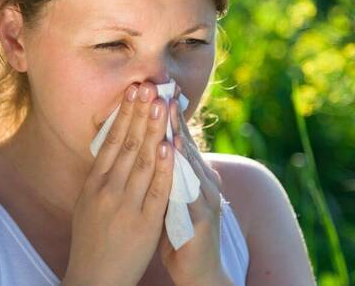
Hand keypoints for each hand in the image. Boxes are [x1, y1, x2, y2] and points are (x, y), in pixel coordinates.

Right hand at [64, 82, 174, 285]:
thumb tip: (110, 149)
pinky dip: (161, 166)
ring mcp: (125, 205)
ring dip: (151, 130)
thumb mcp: (88, 204)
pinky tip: (166, 145)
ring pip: (141, 160)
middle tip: (147, 87)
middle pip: (126, 144)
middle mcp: (107, 190)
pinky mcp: (144, 222)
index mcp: (94, 184)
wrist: (94, 279)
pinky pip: (155, 190)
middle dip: (138, 114)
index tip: (132, 92)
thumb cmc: (91, 241)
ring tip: (159, 105)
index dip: (123, 115)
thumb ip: (101, 177)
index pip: (110, 142)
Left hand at [157, 87, 232, 285]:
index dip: (164, 115)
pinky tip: (173, 151)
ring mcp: (206, 198)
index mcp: (192, 175)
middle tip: (157, 88)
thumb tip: (148, 145)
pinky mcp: (204, 217)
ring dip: (176, 133)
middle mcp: (204, 181)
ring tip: (164, 109)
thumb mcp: (169, 196)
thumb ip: (163, 172)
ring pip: (189, 160)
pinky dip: (180, 169)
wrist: (198, 272)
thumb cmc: (180, 232)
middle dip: (169, 115)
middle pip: (184, 142)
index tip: (151, 90)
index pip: (177, 138)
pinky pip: (190, 189)